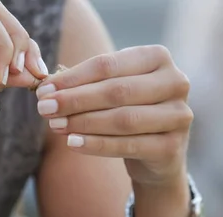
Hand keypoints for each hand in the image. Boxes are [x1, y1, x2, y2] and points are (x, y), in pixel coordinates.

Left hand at [36, 45, 192, 186]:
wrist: (158, 153)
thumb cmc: (129, 111)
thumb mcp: (112, 90)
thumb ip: (86, 84)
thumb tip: (47, 86)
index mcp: (158, 58)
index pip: (108, 65)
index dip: (73, 78)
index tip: (44, 90)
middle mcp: (175, 82)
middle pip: (116, 91)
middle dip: (75, 100)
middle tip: (44, 109)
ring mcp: (179, 115)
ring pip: (123, 119)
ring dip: (83, 122)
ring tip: (55, 126)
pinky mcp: (172, 146)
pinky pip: (128, 145)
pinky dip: (97, 144)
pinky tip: (73, 143)